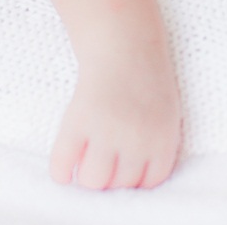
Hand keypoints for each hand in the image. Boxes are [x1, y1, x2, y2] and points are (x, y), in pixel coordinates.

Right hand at [49, 58, 181, 189]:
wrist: (123, 41)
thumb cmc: (146, 76)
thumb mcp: (166, 113)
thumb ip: (156, 147)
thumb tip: (135, 185)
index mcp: (162, 140)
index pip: (148, 184)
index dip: (133, 180)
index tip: (124, 172)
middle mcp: (136, 140)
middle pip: (119, 184)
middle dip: (111, 176)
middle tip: (104, 160)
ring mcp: (106, 131)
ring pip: (92, 180)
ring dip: (87, 175)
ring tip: (86, 162)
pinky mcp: (78, 120)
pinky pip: (63, 162)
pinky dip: (60, 171)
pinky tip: (63, 170)